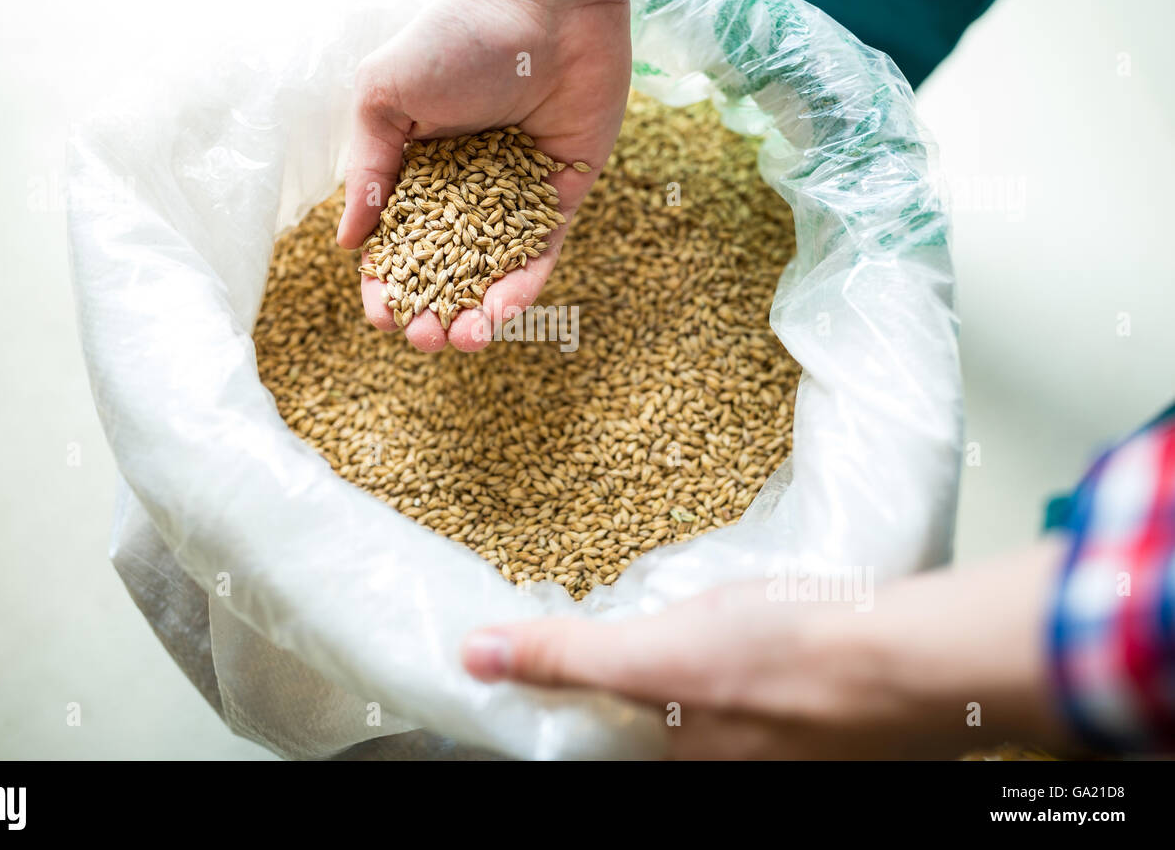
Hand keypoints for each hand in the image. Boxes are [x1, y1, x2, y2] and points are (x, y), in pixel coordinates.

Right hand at [336, 0, 655, 352]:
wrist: (543, 1)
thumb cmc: (455, 37)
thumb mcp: (385, 97)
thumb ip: (369, 171)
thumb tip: (348, 243)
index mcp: (417, 172)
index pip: (399, 245)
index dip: (388, 285)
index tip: (383, 315)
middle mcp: (465, 192)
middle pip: (446, 271)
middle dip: (433, 312)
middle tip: (425, 338)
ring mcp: (514, 199)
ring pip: (493, 274)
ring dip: (476, 314)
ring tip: (462, 340)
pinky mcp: (560, 198)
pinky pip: (541, 253)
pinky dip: (522, 285)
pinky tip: (501, 311)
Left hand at [461, 541, 1074, 758]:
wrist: (915, 659)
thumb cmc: (791, 661)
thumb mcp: (655, 653)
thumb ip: (566, 659)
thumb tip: (476, 655)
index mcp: (684, 770)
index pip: (614, 744)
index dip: (593, 704)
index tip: (590, 663)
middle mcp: (734, 771)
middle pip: (668, 729)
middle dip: (661, 678)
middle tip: (675, 627)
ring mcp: (788, 754)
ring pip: (727, 709)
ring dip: (720, 665)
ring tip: (734, 620)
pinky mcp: (834, 728)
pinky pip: (781, 693)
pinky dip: (771, 658)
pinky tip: (784, 623)